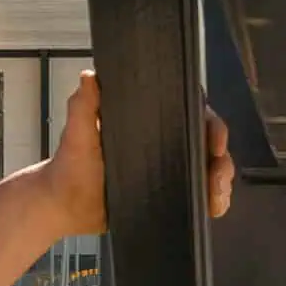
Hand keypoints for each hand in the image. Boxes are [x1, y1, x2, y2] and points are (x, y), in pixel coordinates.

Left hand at [42, 68, 238, 233]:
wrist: (65, 205)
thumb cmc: (70, 165)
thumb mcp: (77, 134)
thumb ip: (83, 107)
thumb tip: (90, 77)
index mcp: (150, 120)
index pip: (190, 112)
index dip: (209, 123)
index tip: (215, 140)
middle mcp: (165, 140)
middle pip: (206, 142)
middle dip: (220, 159)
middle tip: (217, 176)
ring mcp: (170, 167)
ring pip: (209, 168)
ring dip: (220, 181)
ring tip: (215, 197)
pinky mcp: (171, 192)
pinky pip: (200, 193)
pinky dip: (212, 200)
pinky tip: (213, 208)